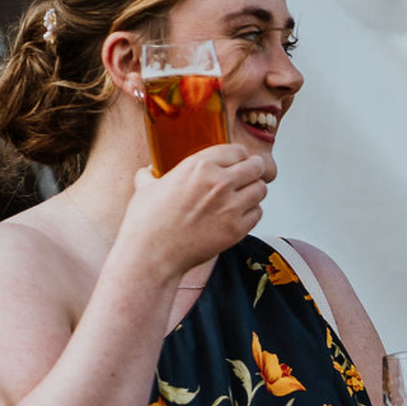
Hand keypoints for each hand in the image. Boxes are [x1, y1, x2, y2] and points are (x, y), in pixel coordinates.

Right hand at [118, 144, 273, 277]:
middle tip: (249, 175)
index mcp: (199, 165)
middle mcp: (219, 182)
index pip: (237, 150)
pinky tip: (237, 215)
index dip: (239, 156)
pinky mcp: (237, 228)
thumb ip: (151, 176)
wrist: (152, 255)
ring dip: (253, 192)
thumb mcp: (146, 189)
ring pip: (261, 189)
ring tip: (243, 196)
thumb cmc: (147, 223)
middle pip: (256, 166)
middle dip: (254, 170)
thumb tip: (148, 172)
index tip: (238, 161)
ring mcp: (231, 206)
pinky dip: (251, 213)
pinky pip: (257, 213)